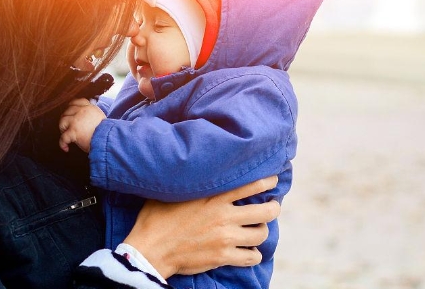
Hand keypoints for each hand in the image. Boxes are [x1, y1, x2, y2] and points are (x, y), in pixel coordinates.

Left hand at [58, 98, 105, 152]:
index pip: (77, 102)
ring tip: (66, 135)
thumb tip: (88, 120)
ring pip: (62, 122)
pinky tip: (66, 148)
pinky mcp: (73, 131)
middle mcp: (82, 111)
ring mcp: (76, 121)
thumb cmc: (107, 132)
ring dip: (63, 129)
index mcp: (90, 108)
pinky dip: (62, 144)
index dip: (71, 107)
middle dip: (66, 119)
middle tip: (68, 127)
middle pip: (67, 111)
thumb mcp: (101, 118)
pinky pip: (63, 137)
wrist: (108, 138)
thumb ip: (93, 116)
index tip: (70, 112)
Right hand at [123, 176, 280, 278]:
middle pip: (265, 211)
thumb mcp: (171, 192)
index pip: (250, 185)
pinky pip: (251, 257)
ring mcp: (225, 238)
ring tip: (257, 229)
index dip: (267, 181)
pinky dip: (253, 254)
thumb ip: (189, 182)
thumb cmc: (155, 218)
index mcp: (212, 197)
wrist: (151, 249)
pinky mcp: (223, 257)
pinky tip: (248, 251)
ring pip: (261, 234)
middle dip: (273, 208)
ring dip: (261, 232)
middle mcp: (223, 216)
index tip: (273, 180)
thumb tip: (191, 168)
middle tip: (272, 206)